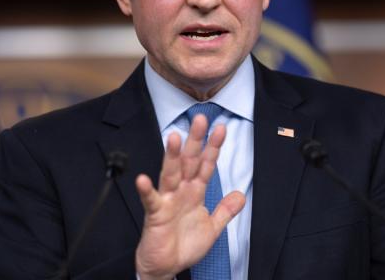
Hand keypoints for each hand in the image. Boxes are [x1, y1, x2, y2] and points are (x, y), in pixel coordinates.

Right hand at [134, 114, 245, 279]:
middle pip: (188, 161)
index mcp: (194, 192)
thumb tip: (240, 194)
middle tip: (200, 119)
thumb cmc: (184, 245)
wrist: (166, 266)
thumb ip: (225, 210)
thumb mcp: (212, 227)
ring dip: (171, 156)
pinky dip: (146, 190)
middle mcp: (180, 191)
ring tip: (173, 137)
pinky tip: (143, 179)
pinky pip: (151, 200)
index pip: (205, 165)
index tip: (221, 128)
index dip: (213, 147)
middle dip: (194, 141)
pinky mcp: (155, 214)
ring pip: (170, 173)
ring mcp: (167, 200)